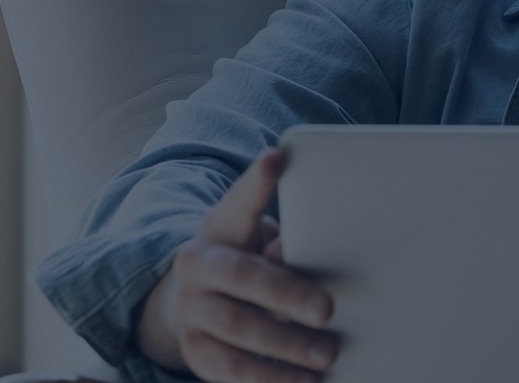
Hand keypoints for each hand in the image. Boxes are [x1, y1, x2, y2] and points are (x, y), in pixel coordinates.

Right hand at [135, 148, 339, 381]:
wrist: (192, 302)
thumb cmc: (246, 261)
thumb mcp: (259, 242)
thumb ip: (278, 243)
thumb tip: (287, 253)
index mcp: (218, 229)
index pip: (237, 202)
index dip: (256, 183)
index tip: (276, 158)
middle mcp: (197, 266)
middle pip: (242, 278)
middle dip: (287, 295)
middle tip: (328, 309)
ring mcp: (191, 311)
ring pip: (237, 330)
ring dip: (285, 345)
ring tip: (327, 355)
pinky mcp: (195, 352)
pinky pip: (232, 371)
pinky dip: (271, 379)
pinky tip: (304, 382)